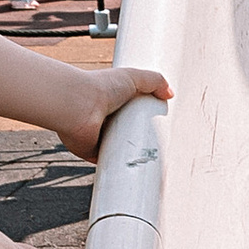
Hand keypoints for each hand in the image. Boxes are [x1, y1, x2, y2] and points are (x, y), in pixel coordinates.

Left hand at [46, 64, 169, 163]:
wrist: (79, 106)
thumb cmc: (100, 88)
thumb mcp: (134, 77)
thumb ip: (155, 80)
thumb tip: (170, 94)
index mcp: (113, 101)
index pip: (133, 110)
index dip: (146, 116)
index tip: (162, 123)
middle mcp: (105, 119)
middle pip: (129, 132)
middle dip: (143, 138)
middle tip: (163, 145)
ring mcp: (99, 137)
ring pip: (120, 149)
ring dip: (133, 155)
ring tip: (155, 161)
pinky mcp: (94, 153)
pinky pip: (110, 163)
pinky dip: (119, 167)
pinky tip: (136, 172)